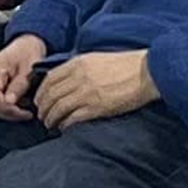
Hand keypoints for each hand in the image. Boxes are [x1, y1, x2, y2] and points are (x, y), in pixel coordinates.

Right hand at [0, 37, 45, 120]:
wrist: (24, 45)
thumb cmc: (27, 54)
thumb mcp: (29, 69)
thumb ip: (19, 85)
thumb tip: (9, 103)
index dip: (8, 109)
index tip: (26, 114)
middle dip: (8, 113)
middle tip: (27, 113)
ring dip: (6, 112)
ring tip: (23, 108)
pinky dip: (4, 109)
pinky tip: (17, 105)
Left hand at [33, 48, 156, 128]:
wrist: (147, 72)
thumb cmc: (126, 66)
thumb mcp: (97, 59)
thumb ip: (80, 68)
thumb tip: (67, 80)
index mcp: (78, 64)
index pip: (49, 79)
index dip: (41, 92)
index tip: (40, 100)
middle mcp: (79, 78)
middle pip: (50, 95)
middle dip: (43, 108)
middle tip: (42, 116)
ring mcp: (86, 93)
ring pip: (58, 108)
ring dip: (51, 118)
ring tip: (50, 124)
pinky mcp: (96, 107)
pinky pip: (72, 118)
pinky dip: (65, 124)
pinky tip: (65, 128)